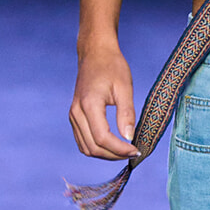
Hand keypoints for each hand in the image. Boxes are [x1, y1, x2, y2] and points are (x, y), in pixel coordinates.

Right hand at [69, 42, 139, 160]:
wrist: (95, 53)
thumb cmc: (112, 66)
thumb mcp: (125, 88)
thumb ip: (126, 114)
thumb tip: (129, 137)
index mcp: (89, 104)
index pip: (102, 138)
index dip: (120, 149)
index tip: (136, 150)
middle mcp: (76, 112)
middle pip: (93, 147)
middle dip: (114, 155)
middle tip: (133, 153)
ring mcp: (73, 115)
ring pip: (86, 147)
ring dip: (105, 154)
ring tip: (124, 151)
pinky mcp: (74, 116)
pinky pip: (83, 141)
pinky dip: (97, 148)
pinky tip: (113, 145)